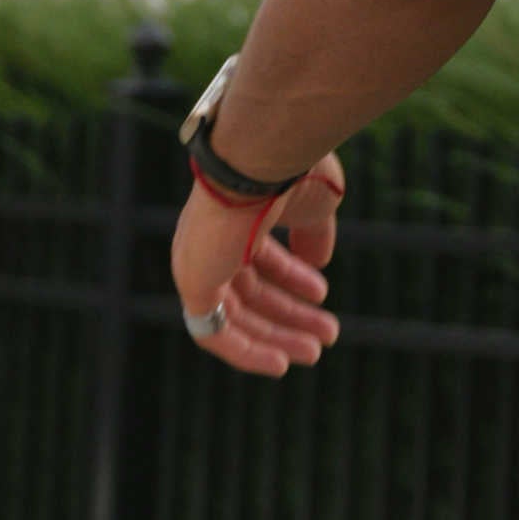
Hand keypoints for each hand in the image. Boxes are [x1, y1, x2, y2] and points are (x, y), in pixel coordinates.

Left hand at [170, 155, 345, 377]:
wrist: (263, 155)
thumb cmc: (292, 171)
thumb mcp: (314, 206)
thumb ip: (314, 236)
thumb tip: (320, 264)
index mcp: (235, 216)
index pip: (259, 258)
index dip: (292, 279)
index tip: (322, 295)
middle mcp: (210, 241)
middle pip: (250, 292)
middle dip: (289, 316)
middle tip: (325, 337)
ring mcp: (198, 262)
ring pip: (235, 317)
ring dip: (275, 338)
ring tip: (315, 352)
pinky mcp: (192, 283)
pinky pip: (214, 332)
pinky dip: (246, 352)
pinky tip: (280, 364)